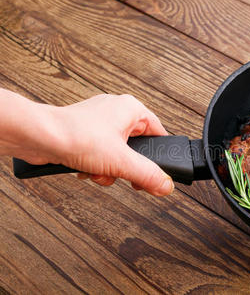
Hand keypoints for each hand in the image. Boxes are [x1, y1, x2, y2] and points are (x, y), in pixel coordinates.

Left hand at [52, 94, 173, 195]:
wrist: (37, 137)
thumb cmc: (75, 135)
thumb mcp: (121, 161)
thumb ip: (148, 175)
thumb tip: (166, 185)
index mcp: (131, 108)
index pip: (158, 133)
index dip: (158, 156)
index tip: (157, 174)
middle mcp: (116, 111)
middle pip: (136, 148)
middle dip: (127, 167)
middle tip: (125, 176)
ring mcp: (98, 121)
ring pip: (117, 153)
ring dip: (109, 169)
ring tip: (99, 171)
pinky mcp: (83, 132)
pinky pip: (100, 153)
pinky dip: (95, 165)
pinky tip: (86, 169)